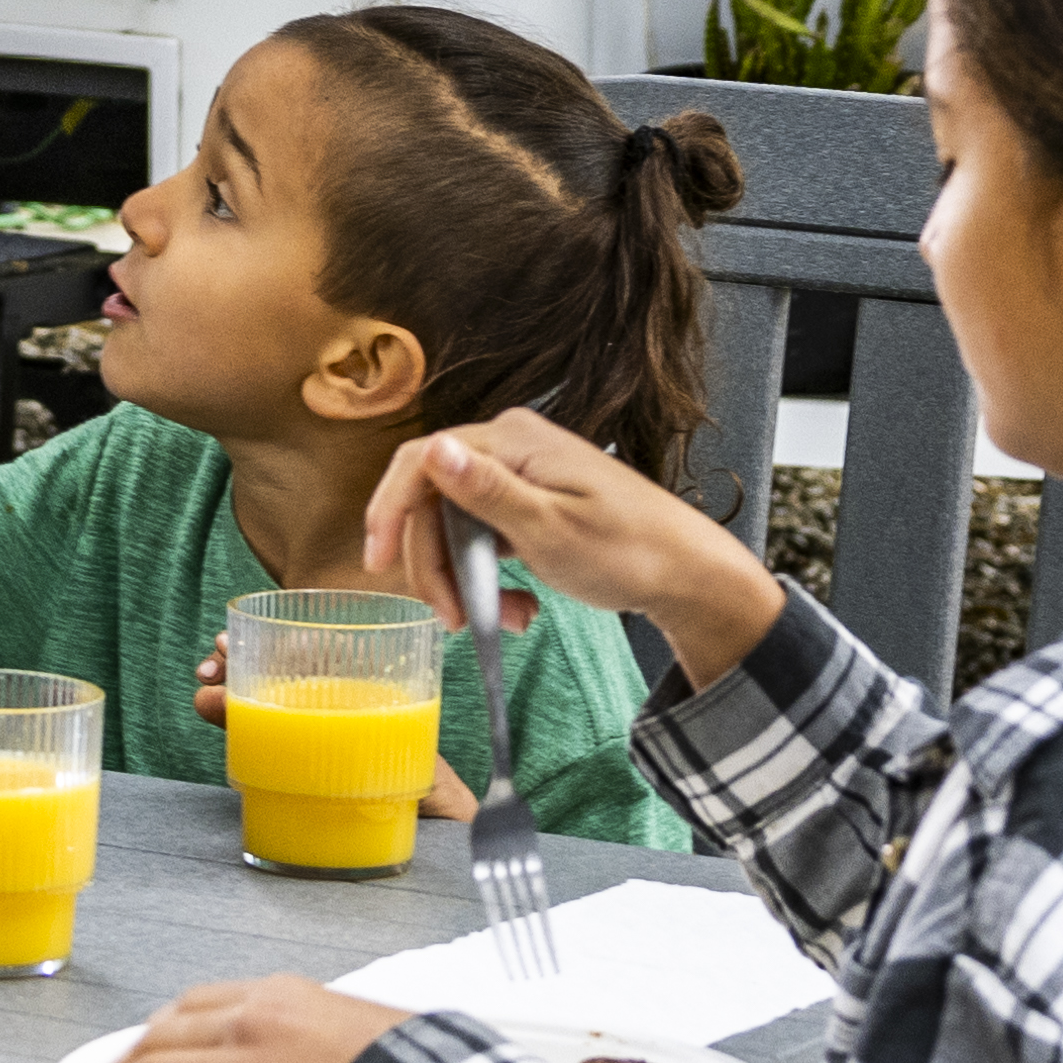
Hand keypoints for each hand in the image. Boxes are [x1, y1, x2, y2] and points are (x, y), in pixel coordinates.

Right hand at [371, 416, 786, 693]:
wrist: (688, 575)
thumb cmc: (630, 552)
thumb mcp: (549, 529)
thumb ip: (486, 491)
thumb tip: (432, 449)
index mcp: (512, 441)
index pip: (421, 462)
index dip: (389, 511)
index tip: (374, 562)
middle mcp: (512, 447)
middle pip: (434, 500)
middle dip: (435, 565)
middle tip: (452, 618)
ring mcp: (523, 474)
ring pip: (457, 524)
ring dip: (465, 579)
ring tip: (500, 620)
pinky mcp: (533, 501)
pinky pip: (485, 535)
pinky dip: (490, 576)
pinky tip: (518, 608)